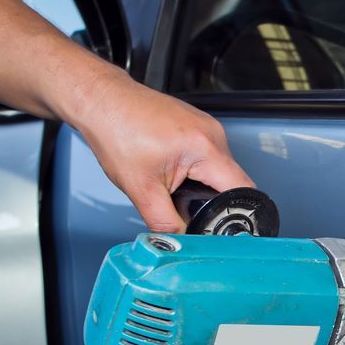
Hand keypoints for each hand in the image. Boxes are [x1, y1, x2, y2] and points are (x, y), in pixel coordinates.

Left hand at [69, 70, 253, 232]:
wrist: (102, 101)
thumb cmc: (116, 131)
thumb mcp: (140, 189)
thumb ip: (165, 223)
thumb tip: (181, 243)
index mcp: (205, 147)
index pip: (242, 190)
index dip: (237, 213)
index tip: (225, 227)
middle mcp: (213, 134)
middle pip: (232, 182)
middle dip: (213, 200)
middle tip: (184, 204)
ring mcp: (208, 127)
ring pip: (220, 170)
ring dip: (203, 184)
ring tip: (174, 182)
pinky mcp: (199, 125)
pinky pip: (210, 156)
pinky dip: (196, 170)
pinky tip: (172, 169)